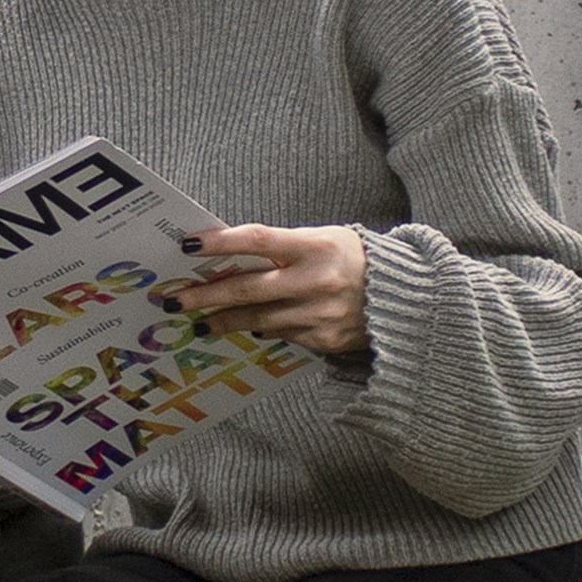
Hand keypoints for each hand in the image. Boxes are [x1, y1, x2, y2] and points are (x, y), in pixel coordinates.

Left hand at [173, 221, 372, 363]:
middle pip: (247, 289)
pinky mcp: (323, 341)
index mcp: (315, 246)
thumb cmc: (355, 259)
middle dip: (205, 296)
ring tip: (200, 321)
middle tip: (174, 301)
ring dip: (223, 321)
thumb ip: (282, 248)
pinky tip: (248, 326)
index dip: (220, 243)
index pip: (257, 240)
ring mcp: (319, 315)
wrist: (406, 299)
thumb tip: (232, 259)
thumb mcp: (324, 239)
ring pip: (257, 320)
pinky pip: (281, 334)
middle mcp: (315, 281)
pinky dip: (262, 328)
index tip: (188, 245)